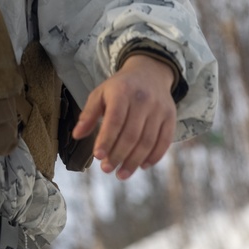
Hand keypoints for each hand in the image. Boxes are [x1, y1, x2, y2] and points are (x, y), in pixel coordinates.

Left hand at [72, 54, 176, 179]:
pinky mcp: (171, 117)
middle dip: (118, 155)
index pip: (114, 120)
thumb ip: (88, 114)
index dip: (106, 140)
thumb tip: (76, 135)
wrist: (149, 73)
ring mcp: (159, 109)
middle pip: (131, 134)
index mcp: (122, 92)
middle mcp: (143, 100)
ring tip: (121, 174)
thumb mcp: (100, 94)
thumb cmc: (119, 88)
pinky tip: (142, 166)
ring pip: (147, 141)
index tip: (97, 156)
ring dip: (134, 161)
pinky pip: (164, 141)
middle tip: (106, 169)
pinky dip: (154, 157)